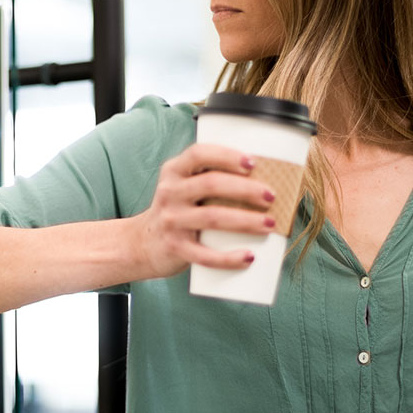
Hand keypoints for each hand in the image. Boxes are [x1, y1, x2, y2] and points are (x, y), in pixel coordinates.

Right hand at [130, 143, 276, 279]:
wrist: (142, 244)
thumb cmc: (176, 211)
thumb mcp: (181, 186)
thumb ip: (208, 177)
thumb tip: (261, 178)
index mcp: (174, 172)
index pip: (198, 154)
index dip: (227, 156)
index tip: (253, 163)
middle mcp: (170, 193)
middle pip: (211, 184)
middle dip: (246, 189)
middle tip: (271, 196)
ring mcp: (171, 221)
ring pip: (212, 217)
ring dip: (245, 221)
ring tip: (269, 224)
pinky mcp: (175, 248)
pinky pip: (204, 254)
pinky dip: (229, 257)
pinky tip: (249, 257)